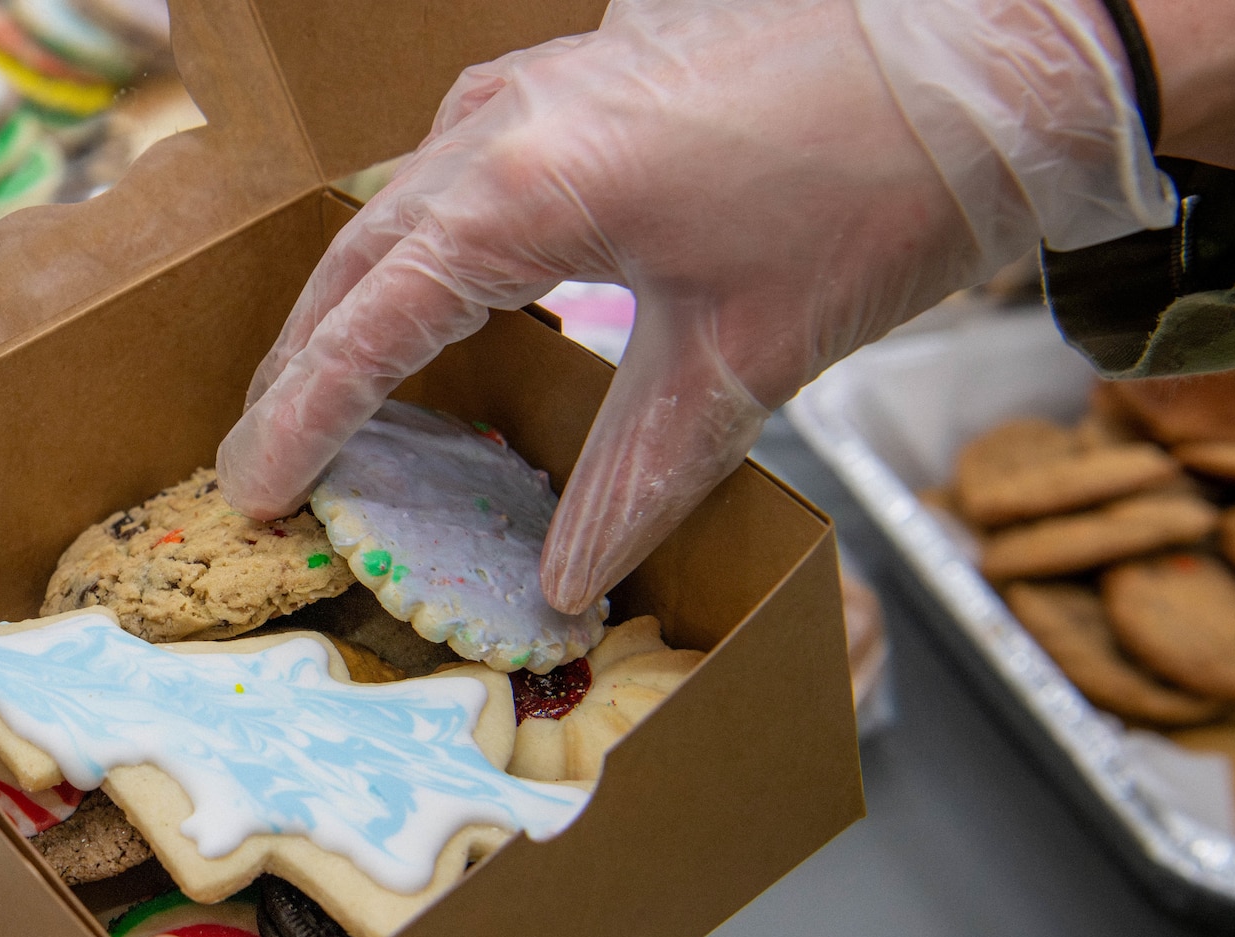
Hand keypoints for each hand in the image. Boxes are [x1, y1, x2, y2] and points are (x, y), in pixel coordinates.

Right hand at [217, 0, 1171, 614]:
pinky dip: (416, 250)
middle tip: (263, 453)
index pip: (370, 324)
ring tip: (323, 389)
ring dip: (351, 301)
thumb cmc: (872, 192)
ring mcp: (536, 86)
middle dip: (301, 361)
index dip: (305, 415)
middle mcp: (503, 123)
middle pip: (354, 258)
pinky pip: (450, 170)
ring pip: (395, 208)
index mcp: (524, 189)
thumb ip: (635, 478)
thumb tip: (567, 583)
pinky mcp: (577, 80)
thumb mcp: (743, 358)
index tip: (256, 488)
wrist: (978, 55)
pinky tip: (431, 296)